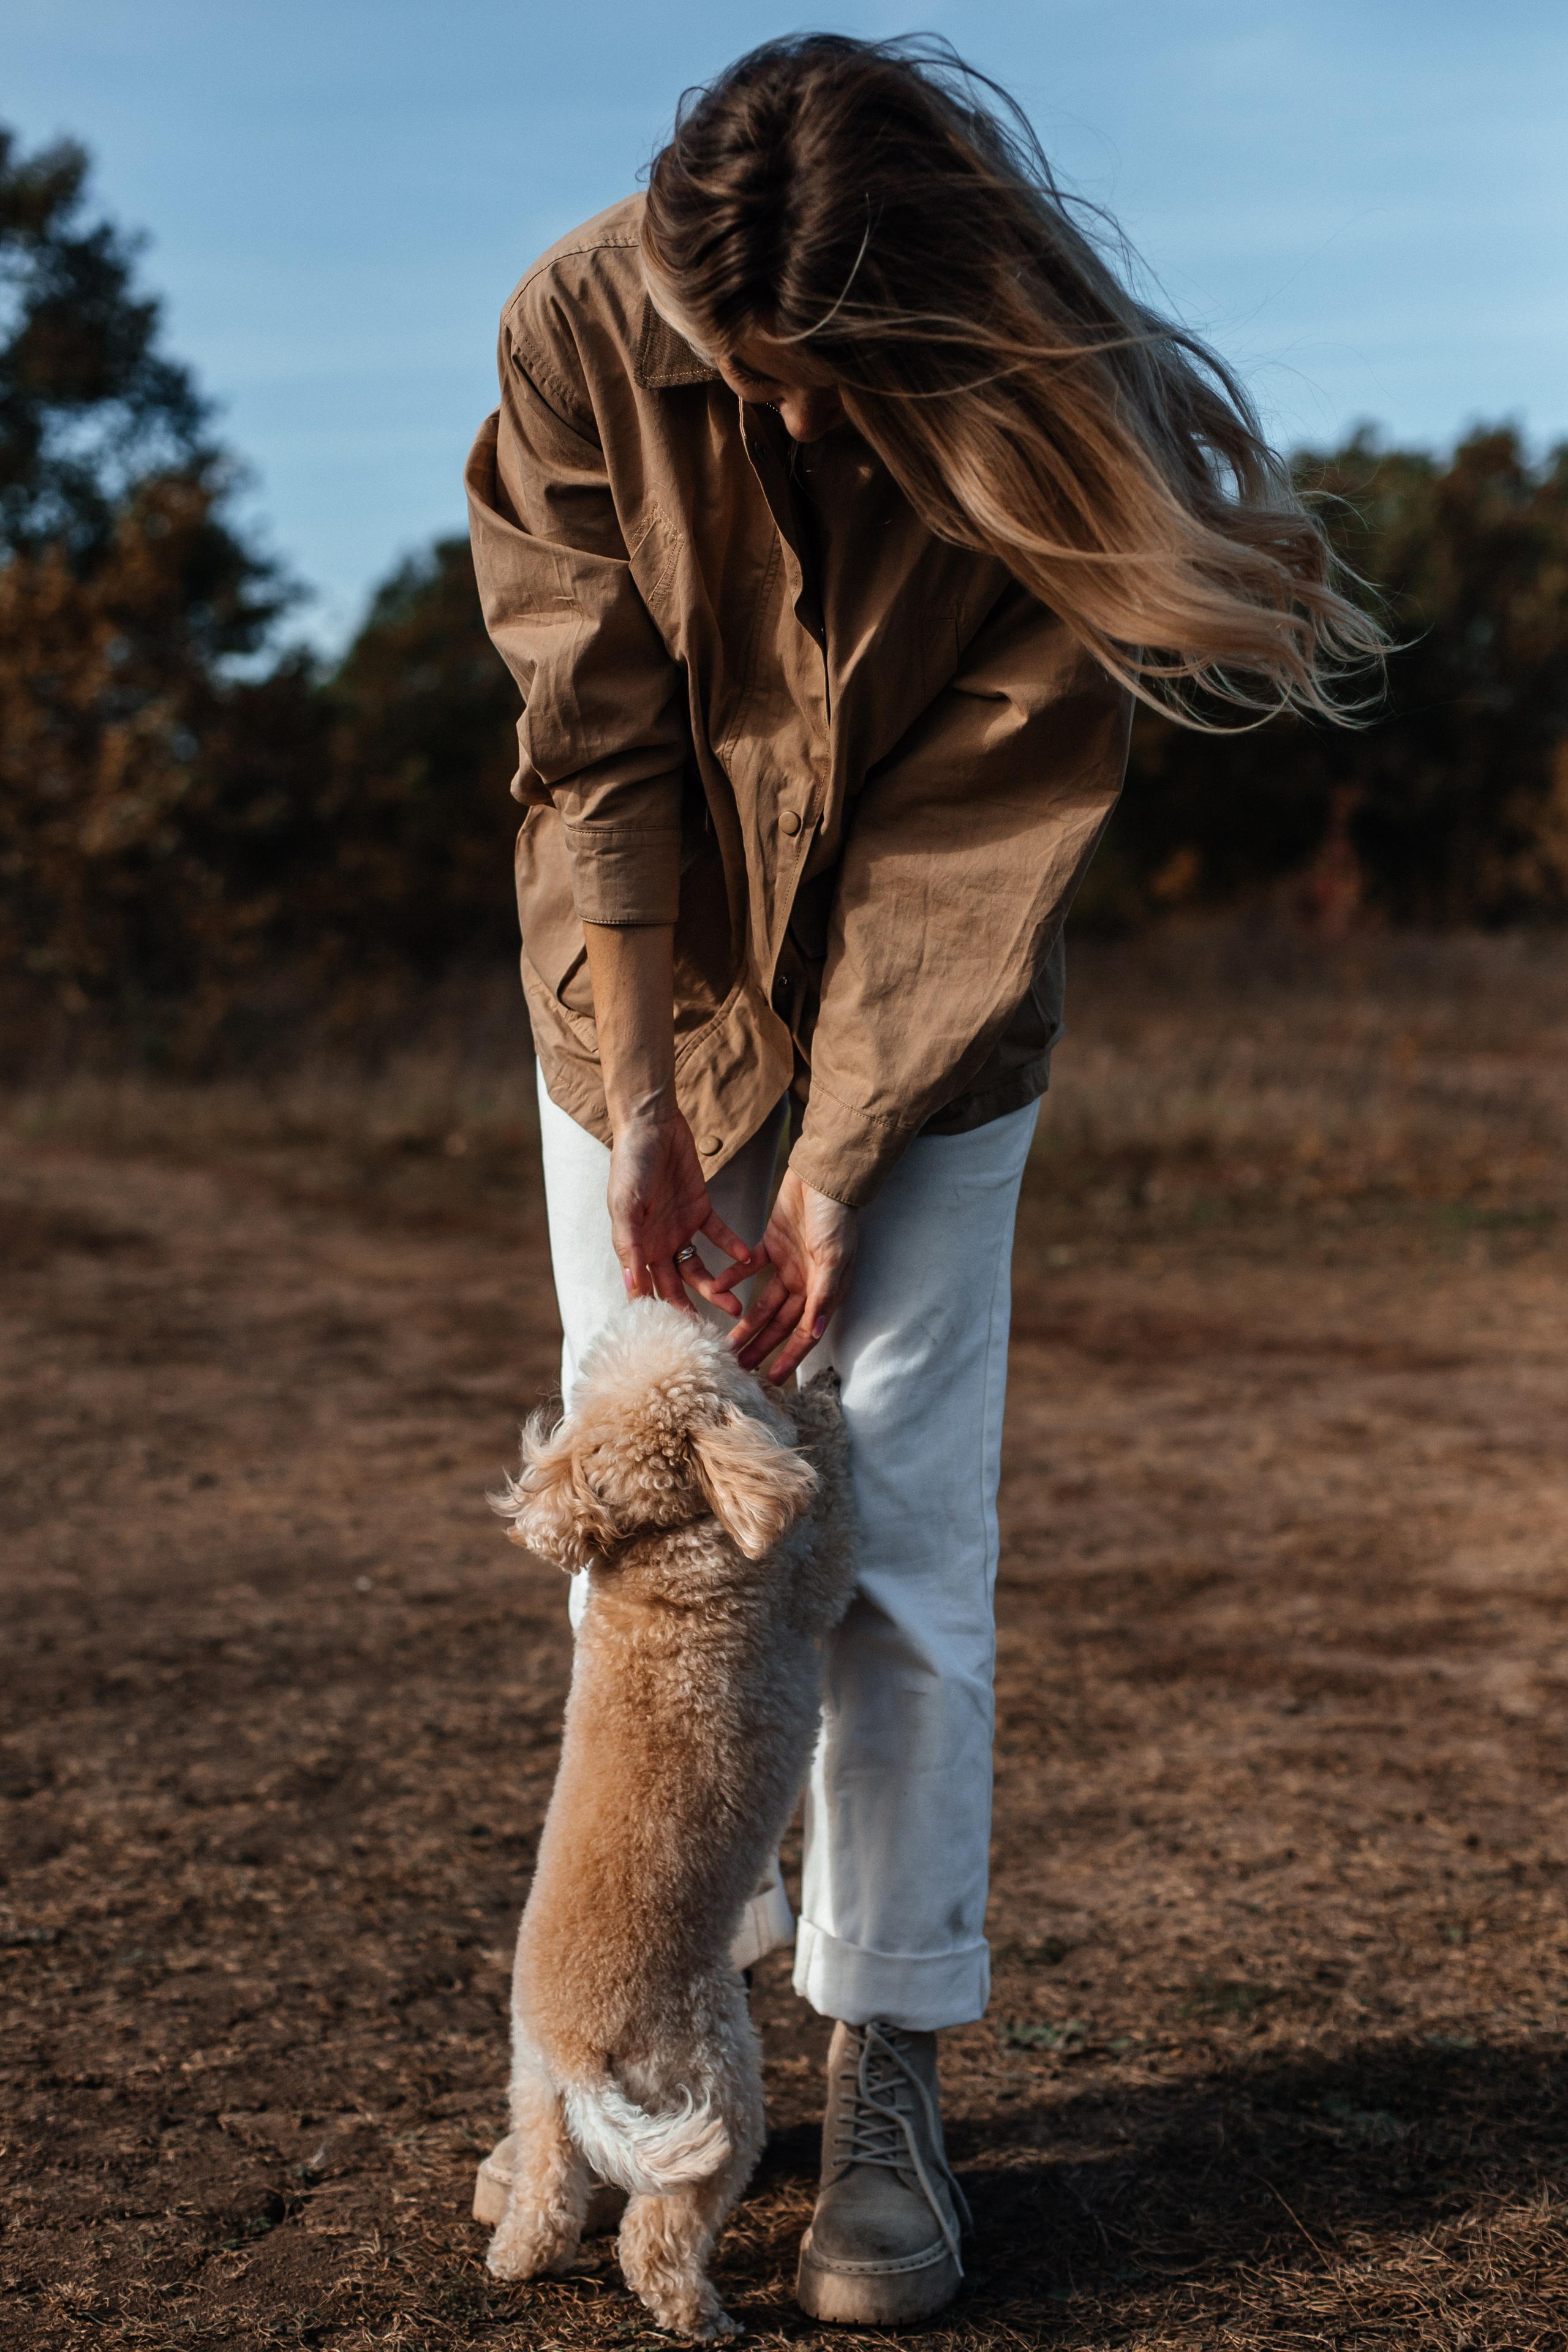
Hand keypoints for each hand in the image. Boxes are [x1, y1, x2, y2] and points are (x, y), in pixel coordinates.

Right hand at [609, 1109, 757, 1315]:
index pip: (648, 1290)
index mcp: (636, 1246)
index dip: (662, 1314)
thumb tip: (632, 1290)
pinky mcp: (701, 1210)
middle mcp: (658, 1243)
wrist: (652, 1125)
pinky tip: (748, 1259)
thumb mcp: (625, 1207)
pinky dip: (732, 1247)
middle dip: (695, 1310)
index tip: (679, 1340)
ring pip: (701, 1268)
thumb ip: (630, 1247)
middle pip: (677, 1286)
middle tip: (717, 1333)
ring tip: (738, 1307)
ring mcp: (681, 1228)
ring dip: (717, 1288)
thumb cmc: (630, 1164)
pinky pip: (719, 1236)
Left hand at [728, 1169, 856, 1383]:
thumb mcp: (832, 1257)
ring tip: (725, 1342)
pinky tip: (719, 1289)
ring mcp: (787, 1264)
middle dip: (760, 1346)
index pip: (804, 1333)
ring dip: (744, 1321)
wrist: (824, 1176)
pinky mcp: (770, 1244)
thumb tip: (816, 1332)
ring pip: (762, 1302)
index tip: (771, 1381)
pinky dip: (735, 1277)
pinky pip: (749, 1268)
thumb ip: (822, 1294)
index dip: (788, 1358)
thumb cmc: (836, 1217)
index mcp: (824, 1290)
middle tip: (736, 1367)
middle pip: (778, 1323)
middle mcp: (805, 1282)